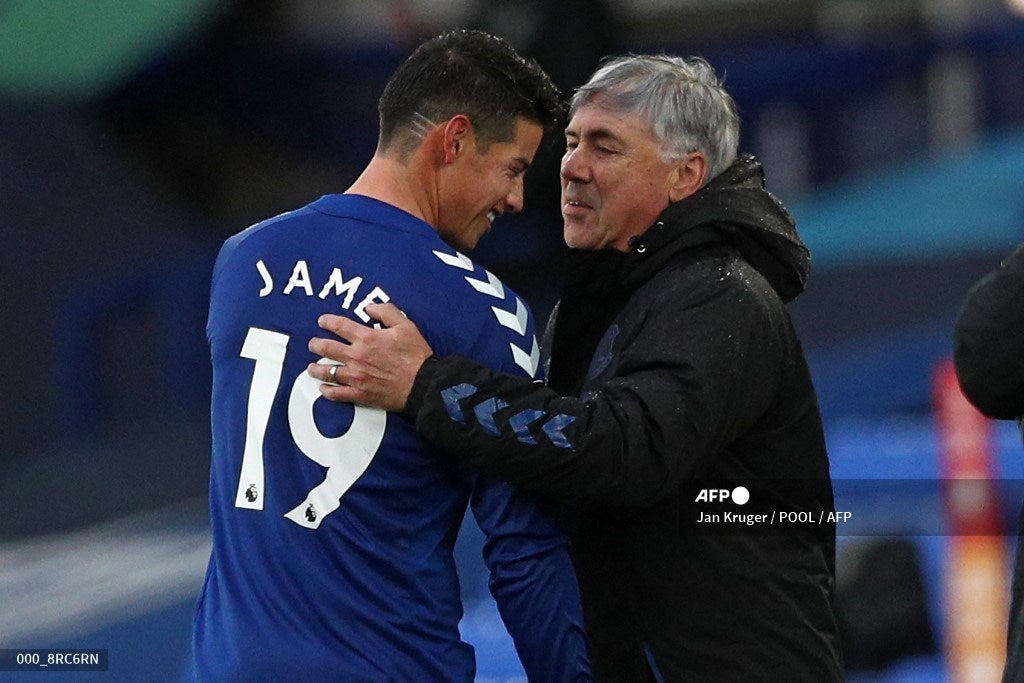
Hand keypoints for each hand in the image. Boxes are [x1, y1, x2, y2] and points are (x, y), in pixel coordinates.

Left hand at [307, 303, 432, 410]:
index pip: (339, 326)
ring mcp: (356, 376)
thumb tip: (370, 307)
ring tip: (312, 367)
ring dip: (316, 369)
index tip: (322, 321)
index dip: (327, 321)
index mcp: (367, 338)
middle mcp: (357, 357)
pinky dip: (327, 391)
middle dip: (315, 345)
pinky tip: (324, 389)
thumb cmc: (415, 356)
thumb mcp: (405, 325)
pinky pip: (337, 394)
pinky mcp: (360, 394)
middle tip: (312, 344)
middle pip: (326, 348)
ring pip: (327, 372)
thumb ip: (386, 312)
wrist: (422, 384)